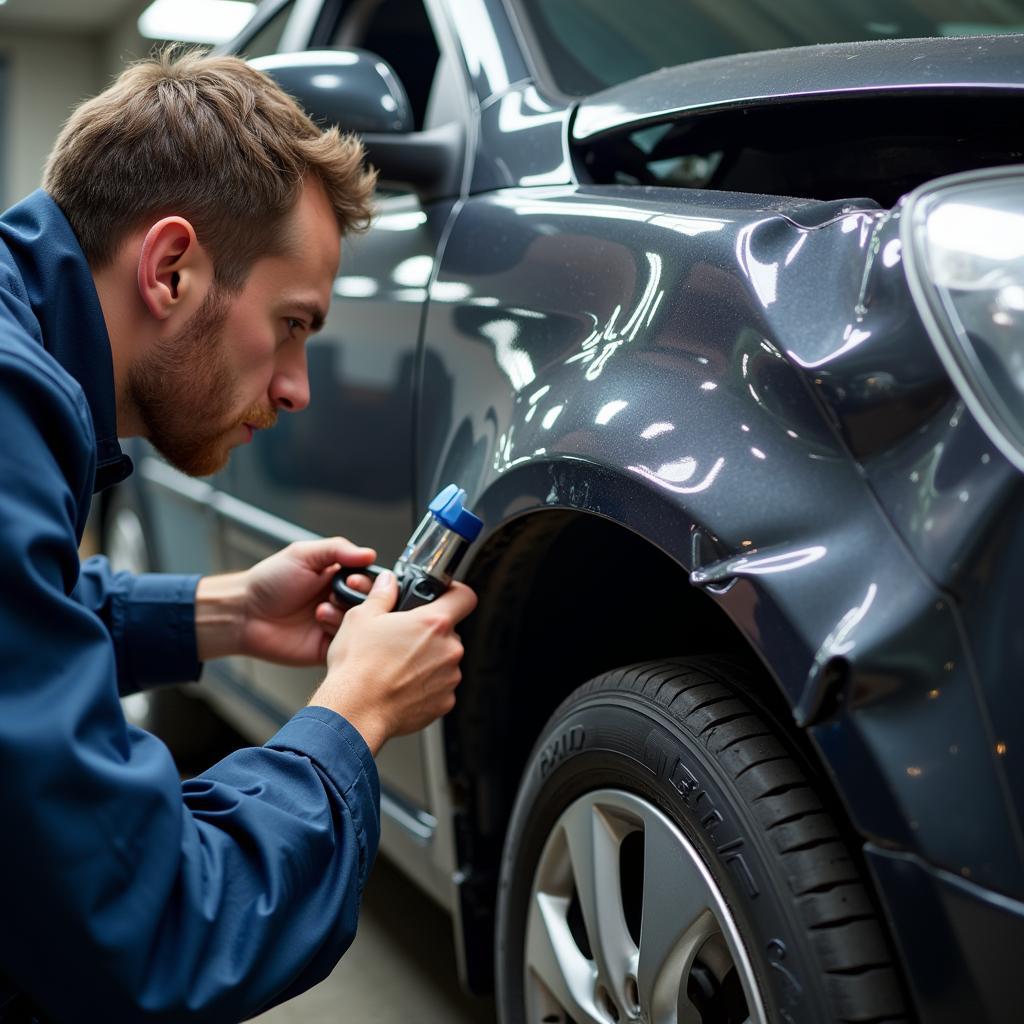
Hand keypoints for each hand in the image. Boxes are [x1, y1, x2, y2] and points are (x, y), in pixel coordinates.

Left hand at [195, 538, 376, 664]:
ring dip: (343, 615)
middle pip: (370, 603)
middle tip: (336, 596)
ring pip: (362, 625)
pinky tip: (319, 624)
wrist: (244, 613)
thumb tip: (369, 553)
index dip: (366, 581)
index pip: (368, 580)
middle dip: (357, 599)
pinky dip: (339, 634)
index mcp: (337, 578)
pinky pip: (349, 645)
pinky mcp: (328, 647)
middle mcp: (339, 601)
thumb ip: (338, 549)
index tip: (352, 579)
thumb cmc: (268, 582)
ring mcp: (335, 625)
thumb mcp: (303, 555)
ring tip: (320, 612)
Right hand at [309, 571, 477, 752]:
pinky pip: (440, 686)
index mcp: (433, 623)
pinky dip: (426, 685)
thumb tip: (388, 583)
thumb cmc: (358, 667)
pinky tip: (401, 685)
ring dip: (428, 660)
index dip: (455, 593)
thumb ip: (382, 595)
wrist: (355, 711)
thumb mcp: (362, 618)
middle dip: (430, 633)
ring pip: (445, 660)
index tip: (445, 596)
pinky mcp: (444, 702)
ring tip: (398, 665)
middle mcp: (449, 650)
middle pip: (449, 631)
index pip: (465, 597)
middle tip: (404, 638)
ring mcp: (449, 678)